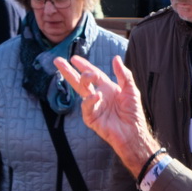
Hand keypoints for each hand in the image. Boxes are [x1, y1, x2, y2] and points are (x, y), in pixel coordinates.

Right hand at [54, 55, 160, 176]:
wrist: (133, 132)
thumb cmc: (134, 112)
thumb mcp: (131, 89)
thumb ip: (123, 74)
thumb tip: (115, 58)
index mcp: (107, 88)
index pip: (94, 74)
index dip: (84, 65)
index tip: (74, 58)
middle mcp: (98, 95)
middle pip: (80, 81)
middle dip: (68, 71)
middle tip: (58, 61)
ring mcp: (93, 106)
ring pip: (80, 91)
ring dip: (83, 80)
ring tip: (88, 75)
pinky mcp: (91, 118)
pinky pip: (86, 106)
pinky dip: (90, 100)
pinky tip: (97, 96)